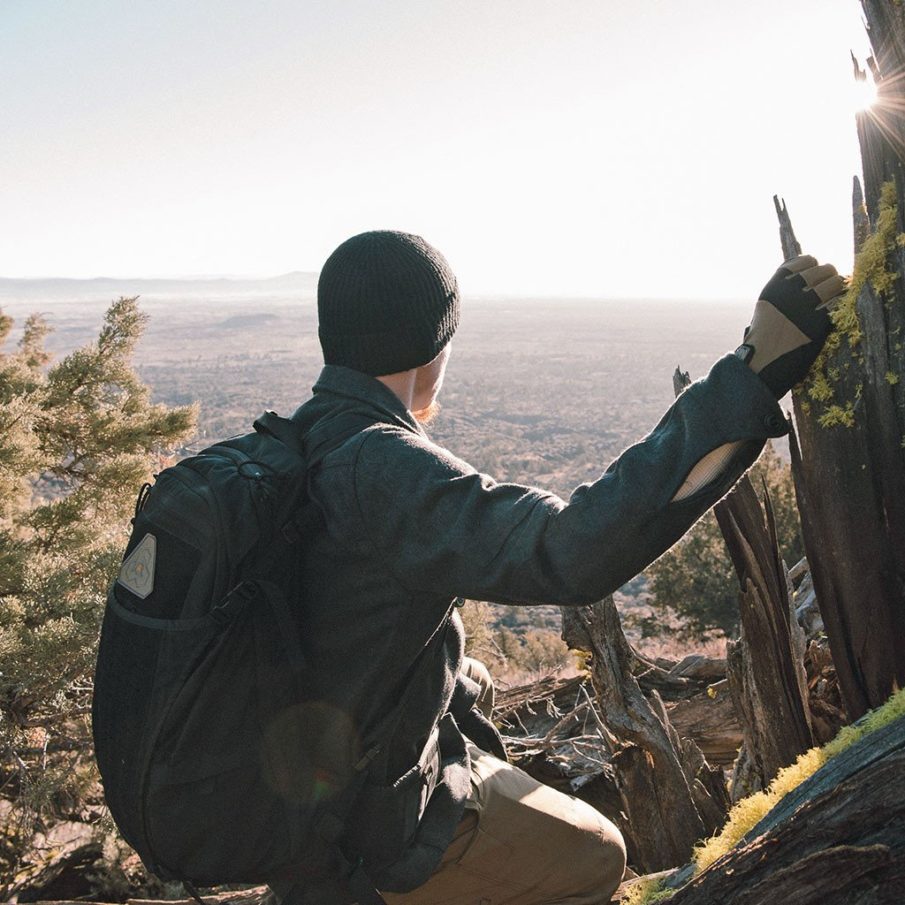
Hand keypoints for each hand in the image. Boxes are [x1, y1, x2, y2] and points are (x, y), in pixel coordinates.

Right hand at [739, 255, 845, 397]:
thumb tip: (802, 282)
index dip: (813, 265)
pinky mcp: (818, 322)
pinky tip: (839, 308)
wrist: (761, 364)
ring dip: (840, 287)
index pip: (802, 261)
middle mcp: (789, 292)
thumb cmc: (761, 342)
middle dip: (830, 275)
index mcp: (774, 287)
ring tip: (839, 293)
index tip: (815, 273)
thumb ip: (781, 295)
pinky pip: (839, 302)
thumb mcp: (765, 310)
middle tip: (832, 284)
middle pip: (822, 269)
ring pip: (835, 282)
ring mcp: (804, 306)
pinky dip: (842, 302)